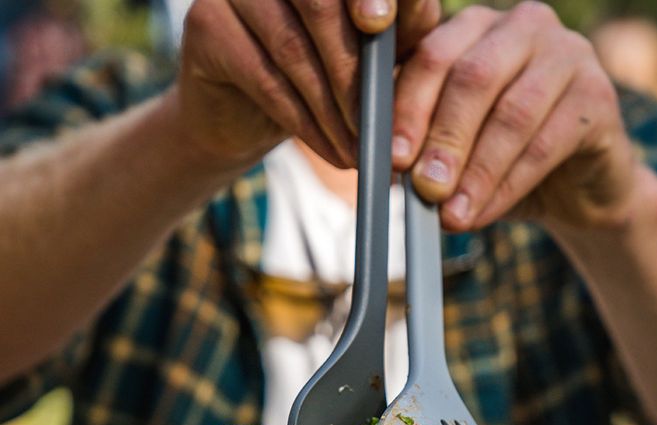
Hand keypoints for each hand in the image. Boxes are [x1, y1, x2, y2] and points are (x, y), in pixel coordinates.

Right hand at [172, 0, 439, 170]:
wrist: (243, 113)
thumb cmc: (319, 75)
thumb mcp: (369, 52)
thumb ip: (398, 32)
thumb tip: (423, 31)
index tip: (383, 25)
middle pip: (322, 6)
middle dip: (356, 75)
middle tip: (380, 127)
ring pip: (295, 49)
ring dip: (334, 110)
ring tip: (360, 151)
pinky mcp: (206, 25)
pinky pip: (267, 81)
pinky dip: (307, 125)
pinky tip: (333, 152)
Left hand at [391, 2, 637, 231]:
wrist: (575, 192)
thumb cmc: (503, 165)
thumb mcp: (456, 151)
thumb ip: (424, 146)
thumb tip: (389, 171)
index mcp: (477, 28)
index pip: (433, 56)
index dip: (409, 110)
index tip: (392, 161)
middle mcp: (523, 26)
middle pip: (473, 79)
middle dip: (444, 141)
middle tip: (424, 190)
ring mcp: (568, 54)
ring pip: (512, 114)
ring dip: (477, 172)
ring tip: (452, 216)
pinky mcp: (600, 95)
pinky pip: (546, 144)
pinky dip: (508, 186)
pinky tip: (484, 215)